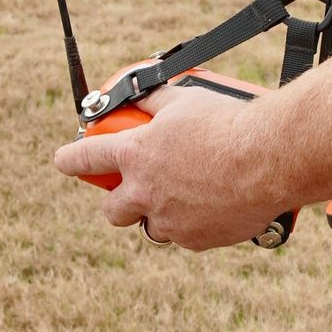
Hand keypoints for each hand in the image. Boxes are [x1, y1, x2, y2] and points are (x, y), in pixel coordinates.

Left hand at [52, 84, 290, 250]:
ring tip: (185, 198)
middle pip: (112, 211)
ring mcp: (170, 221)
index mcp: (135, 155)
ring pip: (152, 227)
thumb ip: (157, 98)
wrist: (269, 159)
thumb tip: (142, 91)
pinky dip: (195, 224)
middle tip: (134, 191)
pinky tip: (214, 207)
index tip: (62, 161)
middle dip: (117, 203)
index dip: (69, 159)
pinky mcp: (196, 240)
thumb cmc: (228, 123)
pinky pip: (187, 237)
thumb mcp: (185, 100)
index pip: (86, 157)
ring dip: (159, 215)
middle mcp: (145, 193)